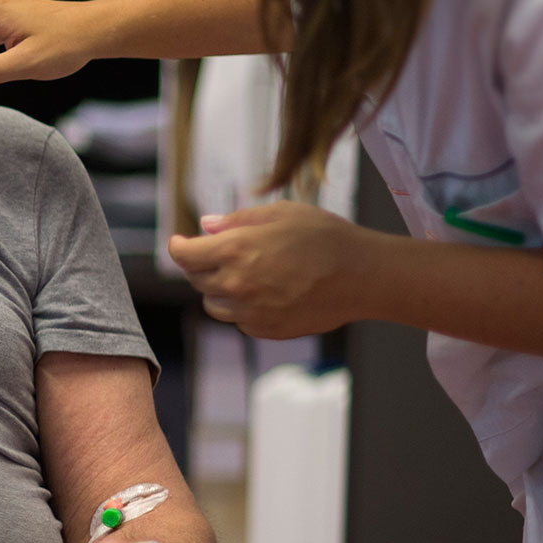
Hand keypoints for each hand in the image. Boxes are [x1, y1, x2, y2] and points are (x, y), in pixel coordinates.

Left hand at [168, 202, 372, 337]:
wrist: (363, 275)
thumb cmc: (324, 236)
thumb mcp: (279, 213)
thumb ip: (236, 220)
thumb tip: (205, 227)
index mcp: (234, 250)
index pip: (184, 255)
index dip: (178, 246)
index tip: (180, 241)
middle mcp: (236, 284)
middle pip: (196, 279)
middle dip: (202, 264)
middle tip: (223, 253)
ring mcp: (250, 311)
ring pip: (214, 304)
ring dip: (219, 289)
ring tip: (247, 274)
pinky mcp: (266, 329)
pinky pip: (239, 320)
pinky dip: (243, 308)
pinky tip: (267, 292)